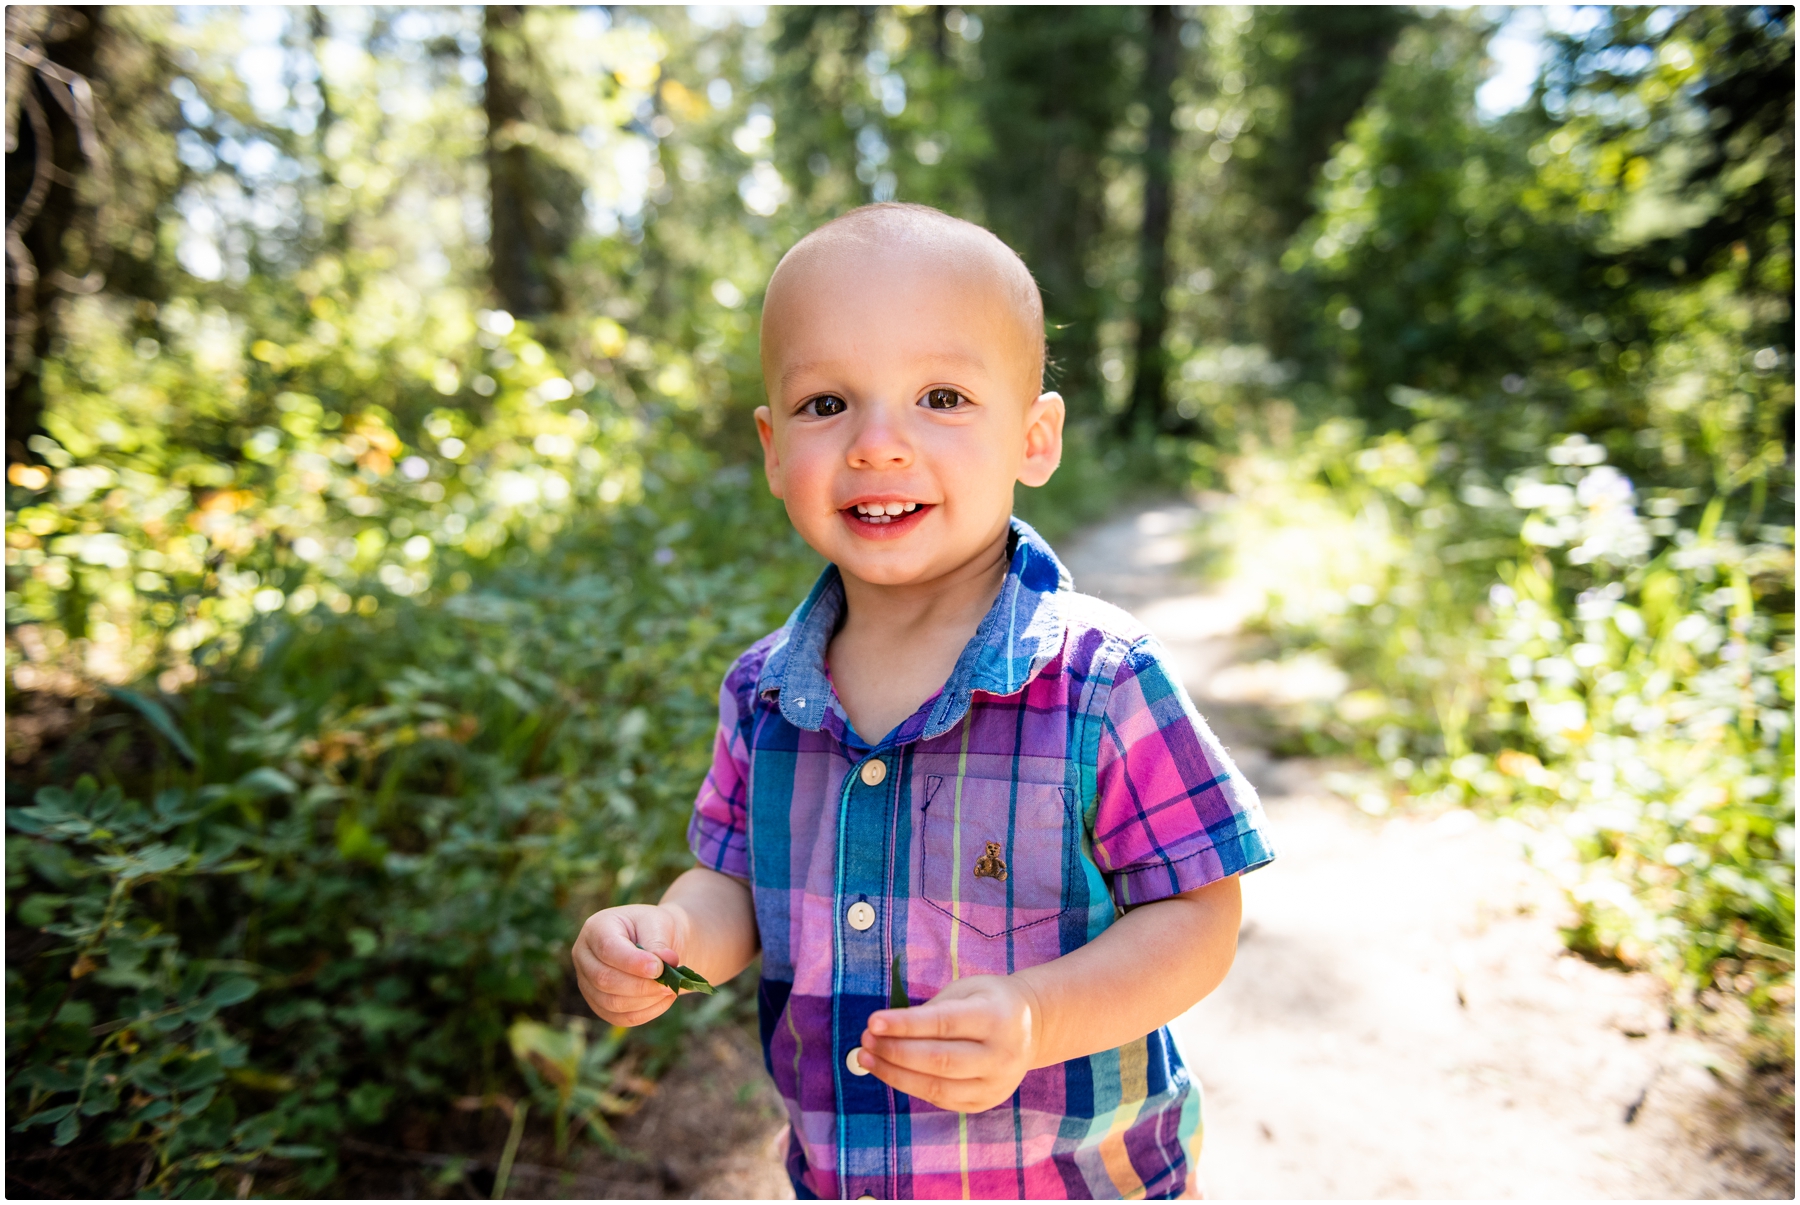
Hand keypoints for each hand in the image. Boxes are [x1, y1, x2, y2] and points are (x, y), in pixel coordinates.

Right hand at [571, 903, 689, 1025]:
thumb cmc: (655, 928)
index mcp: (596, 928)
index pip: (608, 949)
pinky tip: (663, 1000)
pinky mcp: (599, 1004)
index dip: (633, 963)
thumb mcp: (659, 925)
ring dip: (645, 1001)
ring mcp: (587, 983)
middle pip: (604, 980)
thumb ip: (659, 944)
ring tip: (669, 989)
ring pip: (611, 1003)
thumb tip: (665, 963)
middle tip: (669, 984)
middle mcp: (584, 956)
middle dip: (641, 986)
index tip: (659, 968)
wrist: (656, 942)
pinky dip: (645, 1013)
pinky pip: (619, 1017)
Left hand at [856, 974, 1040, 1113]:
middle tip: (866, 1040)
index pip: (944, 1024)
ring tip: (867, 1057)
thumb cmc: (988, 1001)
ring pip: (937, 1087)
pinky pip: (940, 1099)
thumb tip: (884, 1029)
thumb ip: (931, 1010)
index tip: (873, 1021)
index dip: (906, 1025)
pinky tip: (890, 1071)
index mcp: (997, 1018)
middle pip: (939, 1060)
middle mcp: (1001, 1055)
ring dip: (895, 1074)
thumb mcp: (967, 991)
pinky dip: (910, 1086)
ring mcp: (995, 1084)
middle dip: (895, 1051)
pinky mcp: (984, 1102)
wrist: (1031, 1028)